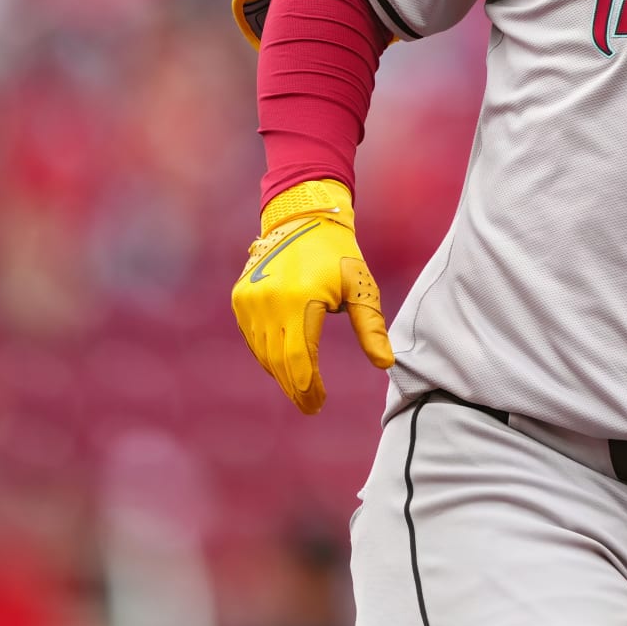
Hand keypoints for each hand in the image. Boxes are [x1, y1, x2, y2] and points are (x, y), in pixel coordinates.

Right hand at [231, 179, 393, 412]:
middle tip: (311, 405)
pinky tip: (284, 363)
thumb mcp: (361, 287)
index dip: (307, 387)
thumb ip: (371, 327)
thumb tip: (386, 365)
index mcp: (300, 300)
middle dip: (295, 387)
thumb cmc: (339, 256)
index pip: (298, 359)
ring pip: (263, 352)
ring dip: (281, 374)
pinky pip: (253, 337)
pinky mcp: (240, 297)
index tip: (317, 405)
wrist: (302, 220)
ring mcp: (250, 300)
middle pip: (278, 361)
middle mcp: (269, 302)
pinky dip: (267, 354)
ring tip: (300, 387)